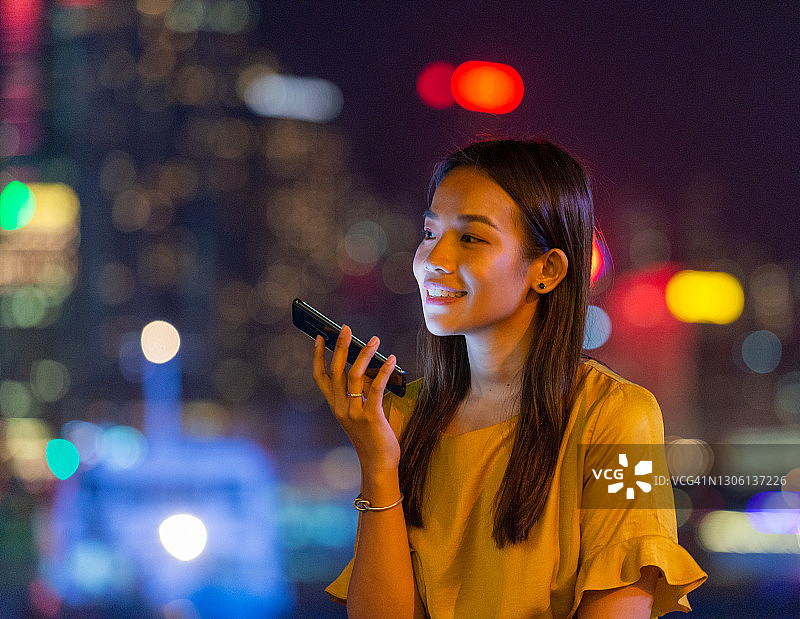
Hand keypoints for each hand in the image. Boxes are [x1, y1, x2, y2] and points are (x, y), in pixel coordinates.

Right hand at [312, 325, 400, 474]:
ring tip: (374, 340)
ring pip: (355, 375)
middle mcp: (340, 408)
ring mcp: (354, 413)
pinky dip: (384, 371)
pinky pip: (376, 388)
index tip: (320, 337)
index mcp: (335, 406)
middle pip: (336, 371)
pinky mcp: (370, 417)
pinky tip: (390, 360)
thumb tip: (369, 366)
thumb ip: (360, 392)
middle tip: (345, 328)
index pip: (321, 377)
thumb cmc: (372, 437)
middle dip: (339, 347)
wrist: (378, 464)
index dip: (318, 357)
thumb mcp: (361, 412)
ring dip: (364, 354)